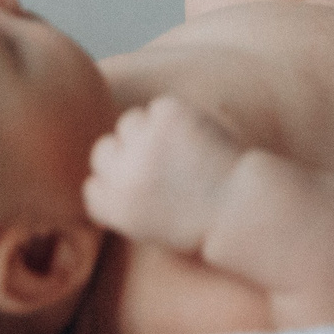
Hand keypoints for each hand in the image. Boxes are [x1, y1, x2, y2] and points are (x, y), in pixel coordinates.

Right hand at [82, 96, 245, 253]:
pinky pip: (159, 107)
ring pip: (130, 122)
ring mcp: (146, 142)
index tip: (142, 190)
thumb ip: (119, 199)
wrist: (241, 207)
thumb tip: (103, 165)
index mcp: (114, 208)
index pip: (93, 185)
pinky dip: (175, 118)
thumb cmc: (198, 221)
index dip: (117, 185)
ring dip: (149, 132)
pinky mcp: (169, 116)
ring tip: (181, 153)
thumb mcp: (147, 226)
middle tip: (161, 166)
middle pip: (104, 151)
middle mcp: (124, 174)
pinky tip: (195, 139)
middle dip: (127, 156)